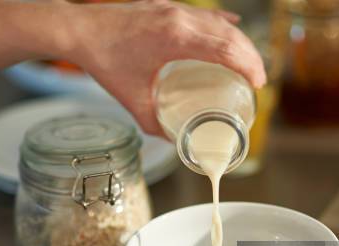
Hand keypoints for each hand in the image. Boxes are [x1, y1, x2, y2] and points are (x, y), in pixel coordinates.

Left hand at [58, 0, 265, 135]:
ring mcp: (175, 9)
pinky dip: (222, 24)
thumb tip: (175, 139)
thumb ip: (155, 123)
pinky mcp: (168, 6)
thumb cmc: (104, 61)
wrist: (80, 29)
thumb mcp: (133, 99)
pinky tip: (233, 28)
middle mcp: (180, 18)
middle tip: (258, 79)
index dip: (249, 66)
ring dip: (239, 41)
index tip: (258, 84)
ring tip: (249, 62)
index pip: (226, 49)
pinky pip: (205, 14)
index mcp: (175, 38)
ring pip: (220, 22)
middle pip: (231, 34)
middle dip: (250, 56)